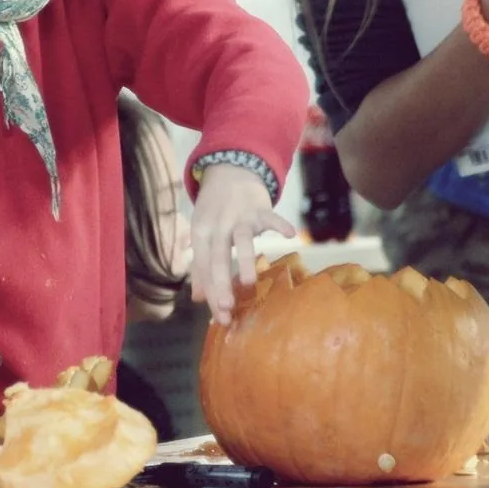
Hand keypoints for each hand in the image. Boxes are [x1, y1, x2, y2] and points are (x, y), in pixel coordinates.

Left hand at [190, 164, 296, 325]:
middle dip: (222, 283)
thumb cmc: (215, 210)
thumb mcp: (203, 234)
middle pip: (218, 256)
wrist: (229, 171)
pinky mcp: (259, 208)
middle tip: (227, 308)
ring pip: (241, 239)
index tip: (219, 316)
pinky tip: (290, 235)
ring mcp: (239, 216)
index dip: (210, 291)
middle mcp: (217, 225)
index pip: (203, 266)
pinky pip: (270, 216)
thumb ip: (201, 266)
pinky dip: (279, 224)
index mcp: (201, 233)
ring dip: (245, 259)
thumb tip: (198, 299)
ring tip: (250, 282)